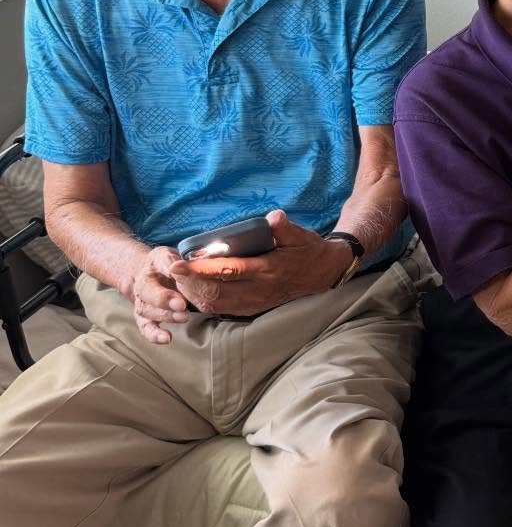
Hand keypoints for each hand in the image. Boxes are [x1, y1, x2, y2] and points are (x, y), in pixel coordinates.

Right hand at [126, 245, 191, 344]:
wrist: (145, 274)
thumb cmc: (164, 265)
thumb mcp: (169, 255)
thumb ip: (174, 261)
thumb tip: (180, 266)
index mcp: (152, 265)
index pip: (159, 266)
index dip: (169, 271)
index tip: (177, 279)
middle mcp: (143, 285)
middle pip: (149, 293)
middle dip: (164, 299)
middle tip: (182, 305)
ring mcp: (142, 303)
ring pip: (148, 311)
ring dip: (166, 316)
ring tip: (184, 317)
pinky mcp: (144, 318)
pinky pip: (146, 328)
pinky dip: (154, 335)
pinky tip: (166, 338)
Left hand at [170, 210, 351, 315]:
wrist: (322, 275)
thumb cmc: (308, 251)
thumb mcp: (301, 235)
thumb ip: (284, 228)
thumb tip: (274, 217)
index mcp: (267, 269)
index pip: (226, 271)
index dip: (200, 269)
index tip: (179, 263)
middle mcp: (258, 289)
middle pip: (214, 292)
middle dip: (189, 283)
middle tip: (173, 271)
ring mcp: (254, 302)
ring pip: (215, 304)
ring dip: (193, 294)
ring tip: (179, 280)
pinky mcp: (252, 308)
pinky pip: (222, 309)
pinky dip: (204, 302)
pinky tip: (193, 291)